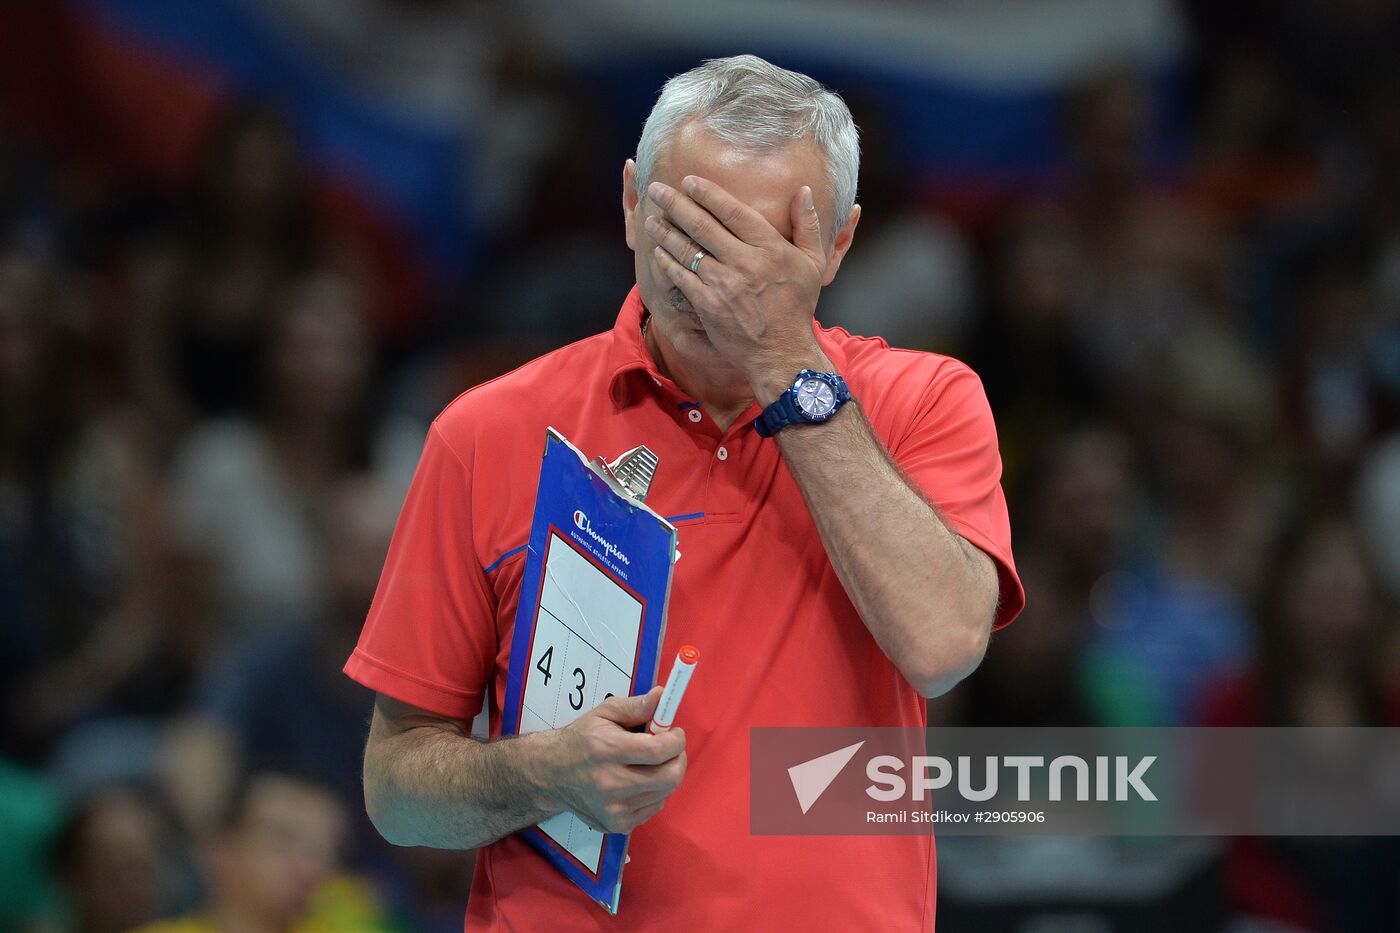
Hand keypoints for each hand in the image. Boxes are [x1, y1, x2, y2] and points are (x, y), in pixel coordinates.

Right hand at [543, 686, 686, 833]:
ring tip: (647, 764)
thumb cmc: (581, 740)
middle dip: (678, 759)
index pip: (658, 751)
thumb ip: (636, 706)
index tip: (675, 733)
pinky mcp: (617, 825)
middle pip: (670, 777)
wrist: (552, 775)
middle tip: (670, 748)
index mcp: (606, 750)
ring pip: (665, 793)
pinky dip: (654, 792)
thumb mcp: (604, 713)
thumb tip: (662, 696)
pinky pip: (654, 807)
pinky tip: (637, 781)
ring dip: (665, 775)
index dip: (676, 740)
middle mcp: (610, 783)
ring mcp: (614, 809)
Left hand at [644, 177, 832, 402]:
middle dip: (675, 204)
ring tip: (651, 219)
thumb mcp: (812, 263)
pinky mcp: (708, 305)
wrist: (782, 353)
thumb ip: (808, 225)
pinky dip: (668, 262)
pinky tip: (658, 251)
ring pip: (688, 250)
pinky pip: (682, 277)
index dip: (707, 194)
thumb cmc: (797, 307)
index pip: (732, 211)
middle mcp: (745, 262)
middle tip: (656, 189)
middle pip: (703, 226)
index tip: (689, 181)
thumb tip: (803, 191)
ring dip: (665, 232)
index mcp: (770, 248)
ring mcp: (724, 284)